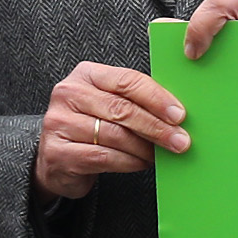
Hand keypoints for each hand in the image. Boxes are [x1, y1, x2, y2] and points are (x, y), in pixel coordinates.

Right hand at [37, 60, 187, 198]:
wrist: (57, 158)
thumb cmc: (91, 126)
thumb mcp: (108, 104)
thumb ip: (135, 101)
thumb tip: (177, 114)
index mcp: (85, 75)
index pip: (127, 80)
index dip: (157, 98)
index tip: (180, 114)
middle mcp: (68, 94)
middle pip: (122, 109)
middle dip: (156, 127)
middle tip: (180, 140)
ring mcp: (58, 123)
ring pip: (115, 135)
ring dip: (144, 148)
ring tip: (161, 154)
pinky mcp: (58, 152)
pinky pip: (104, 157)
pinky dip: (129, 162)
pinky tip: (141, 163)